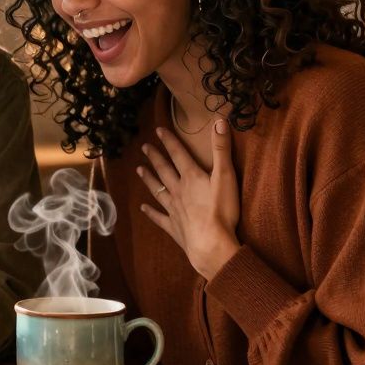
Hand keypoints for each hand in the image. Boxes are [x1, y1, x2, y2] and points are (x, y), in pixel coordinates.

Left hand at [137, 121, 241, 278]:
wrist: (211, 243)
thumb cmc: (221, 210)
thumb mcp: (225, 176)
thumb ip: (222, 149)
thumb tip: (220, 121)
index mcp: (190, 177)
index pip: (178, 154)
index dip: (169, 141)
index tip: (158, 130)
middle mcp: (178, 190)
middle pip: (164, 170)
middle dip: (155, 157)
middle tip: (144, 148)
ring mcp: (173, 209)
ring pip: (157, 190)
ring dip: (148, 179)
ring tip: (139, 170)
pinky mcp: (173, 227)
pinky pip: (159, 217)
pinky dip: (150, 212)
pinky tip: (143, 208)